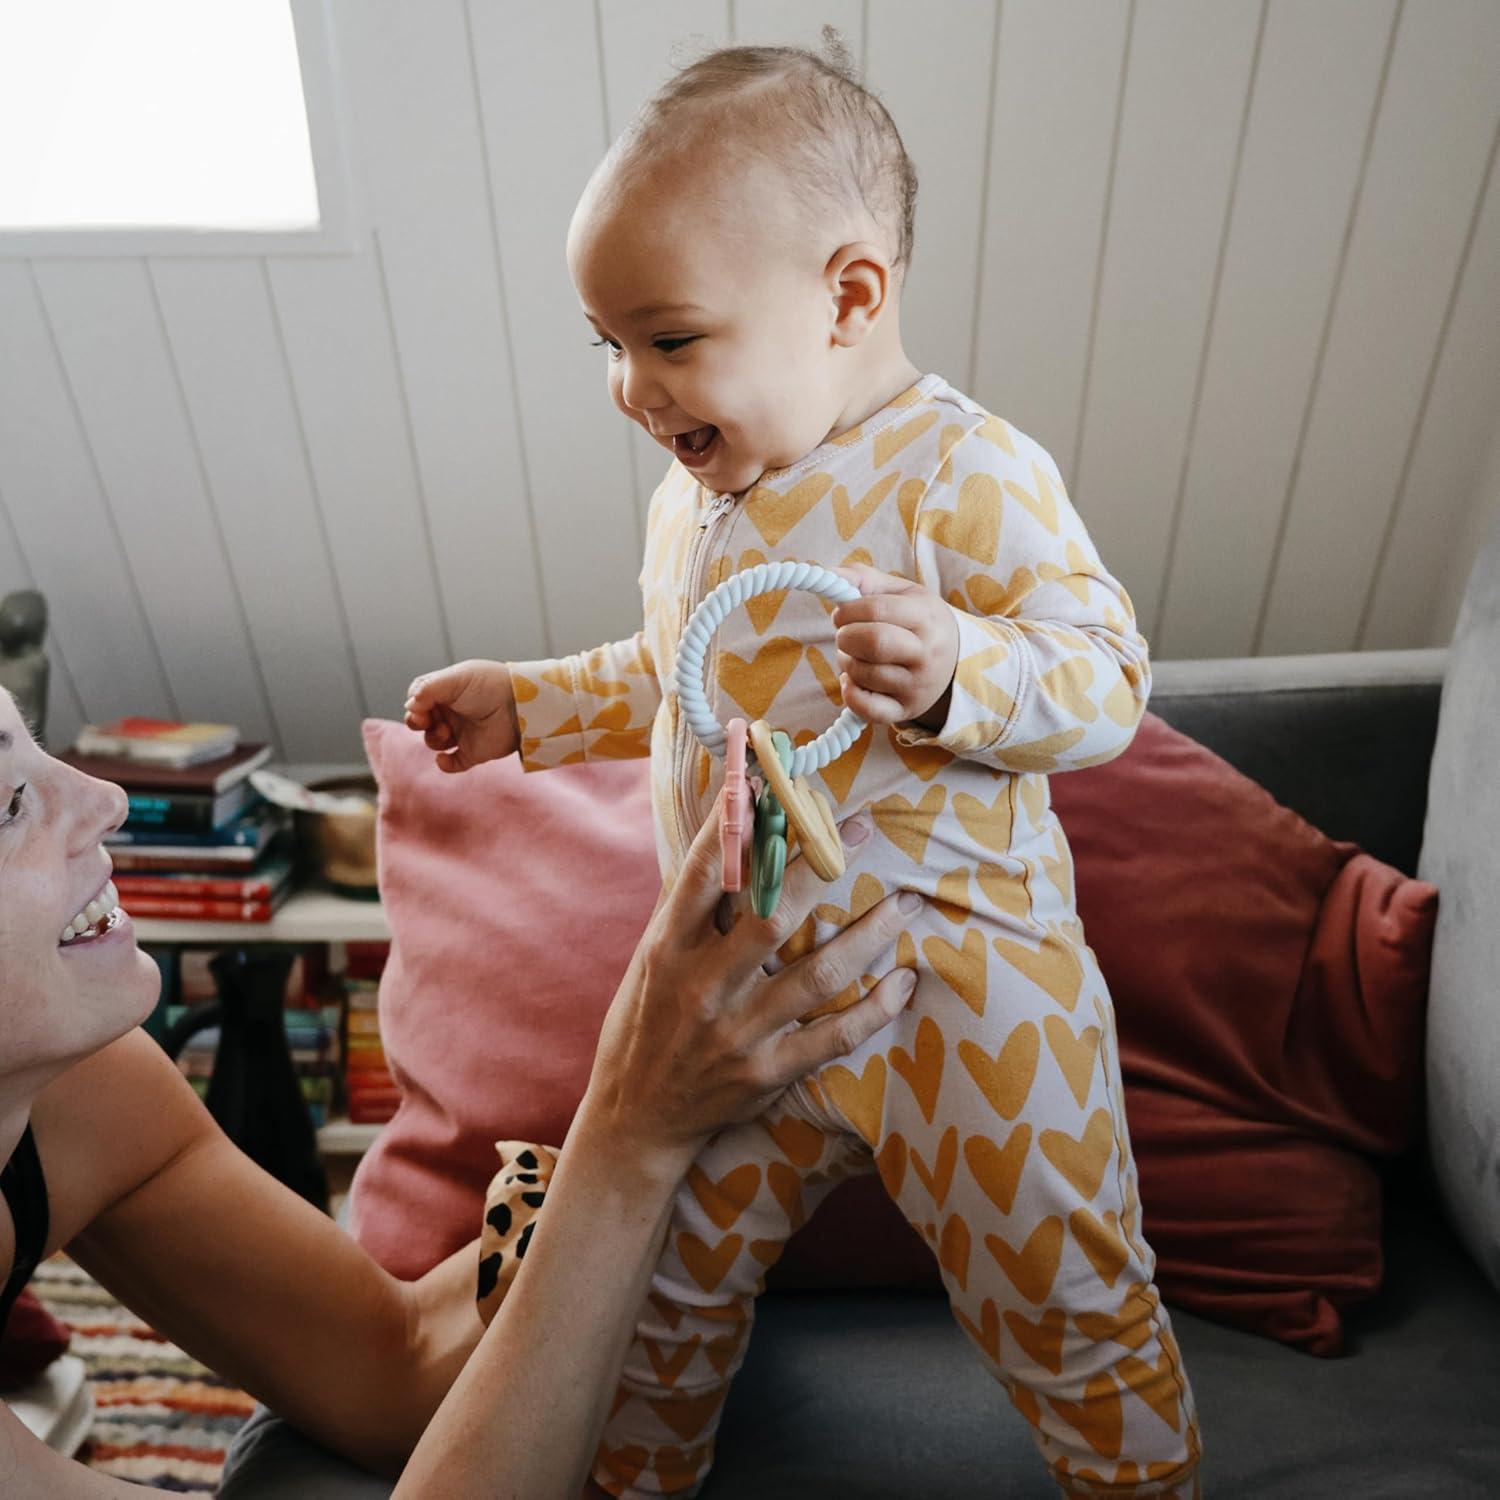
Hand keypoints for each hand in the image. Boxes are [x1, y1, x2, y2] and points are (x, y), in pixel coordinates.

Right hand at [404, 659, 520, 772]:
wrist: (520, 706)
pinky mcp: (473, 752)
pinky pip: (452, 763)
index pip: (419, 699)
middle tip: (425, 721)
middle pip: (421, 721)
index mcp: (447, 691)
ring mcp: (463, 732)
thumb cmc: (490, 686)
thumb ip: (428, 688)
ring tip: (446, 731)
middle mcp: (453, 711)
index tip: (419, 706)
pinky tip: (444, 759)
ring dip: (433, 738)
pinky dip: (444, 764)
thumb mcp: (456, 679)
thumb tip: (410, 704)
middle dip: (417, 722)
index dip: (414, 704)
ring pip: (433, 741)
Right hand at [583, 796, 918, 1168]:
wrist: (636, 1116)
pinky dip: (875, 1008)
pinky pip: (834, 1037)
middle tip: (865, 830)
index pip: (705, 873)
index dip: (740, 822)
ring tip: (906, 903)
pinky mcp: (767, 1074)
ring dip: (871, 935)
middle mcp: (703, 987)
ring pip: (819, 974)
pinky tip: (904, 981)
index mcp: (668, 948)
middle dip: (822, 867)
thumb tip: (730, 829)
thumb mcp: (652, 957)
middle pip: (773, 916)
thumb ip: (689, 902)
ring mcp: (738, 1033)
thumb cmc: (646, 1021)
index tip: (777, 782)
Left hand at [829, 563, 958, 728]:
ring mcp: (917, 686)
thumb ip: (865, 579)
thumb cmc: (919, 622)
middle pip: (872, 643)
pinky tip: (853, 681)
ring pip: (863, 674)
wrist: (957, 663)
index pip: (877, 609)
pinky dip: (850, 694)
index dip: (848, 610)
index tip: (842, 613)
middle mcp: (925, 654)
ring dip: (846, 662)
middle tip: (846, 635)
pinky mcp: (904, 710)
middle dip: (846, 636)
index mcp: (926, 617)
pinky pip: (867, 709)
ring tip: (857, 656)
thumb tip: (828, 574)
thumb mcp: (903, 593)